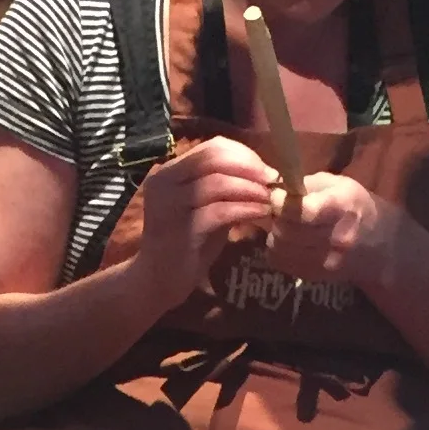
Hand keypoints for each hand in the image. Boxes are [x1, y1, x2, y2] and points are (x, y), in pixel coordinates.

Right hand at [128, 136, 275, 313]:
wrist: (158, 281)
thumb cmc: (186, 244)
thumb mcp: (207, 208)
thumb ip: (226, 188)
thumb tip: (264, 173)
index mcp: (170, 172)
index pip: (211, 148)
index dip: (243, 155)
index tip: (265, 170)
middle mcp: (164, 182)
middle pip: (214, 158)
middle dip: (248, 168)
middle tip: (271, 182)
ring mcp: (168, 204)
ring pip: (217, 182)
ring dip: (250, 188)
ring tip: (268, 199)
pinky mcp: (179, 229)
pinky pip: (219, 211)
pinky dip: (245, 209)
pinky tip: (261, 214)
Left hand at [242, 169, 401, 293]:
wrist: (381, 246)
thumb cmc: (357, 207)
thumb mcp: (339, 185)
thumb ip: (306, 184)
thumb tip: (275, 188)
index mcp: (342, 207)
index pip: (303, 211)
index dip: (281, 203)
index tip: (277, 196)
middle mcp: (335, 237)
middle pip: (286, 229)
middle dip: (277, 217)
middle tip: (281, 211)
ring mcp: (326, 261)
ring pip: (278, 246)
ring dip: (276, 234)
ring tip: (288, 226)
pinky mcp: (316, 276)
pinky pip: (280, 261)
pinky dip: (279, 250)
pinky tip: (291, 242)